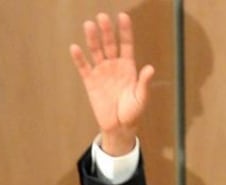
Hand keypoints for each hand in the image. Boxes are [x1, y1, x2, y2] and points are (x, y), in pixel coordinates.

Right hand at [69, 12, 154, 155]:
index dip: (125, 31)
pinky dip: (79, 58)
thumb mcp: (141, 98)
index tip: (123, 16)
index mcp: (128, 67)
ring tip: (89, 25)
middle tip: (102, 17)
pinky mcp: (90, 82)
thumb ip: (144, 83)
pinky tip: (75, 48)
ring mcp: (102, 72)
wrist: (119, 127)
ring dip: (92, 39)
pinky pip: (84, 67)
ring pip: (96, 51)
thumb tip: (150, 68)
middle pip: (109, 44)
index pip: (126, 45)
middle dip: (107, 31)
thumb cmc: (133, 112)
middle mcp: (114, 66)